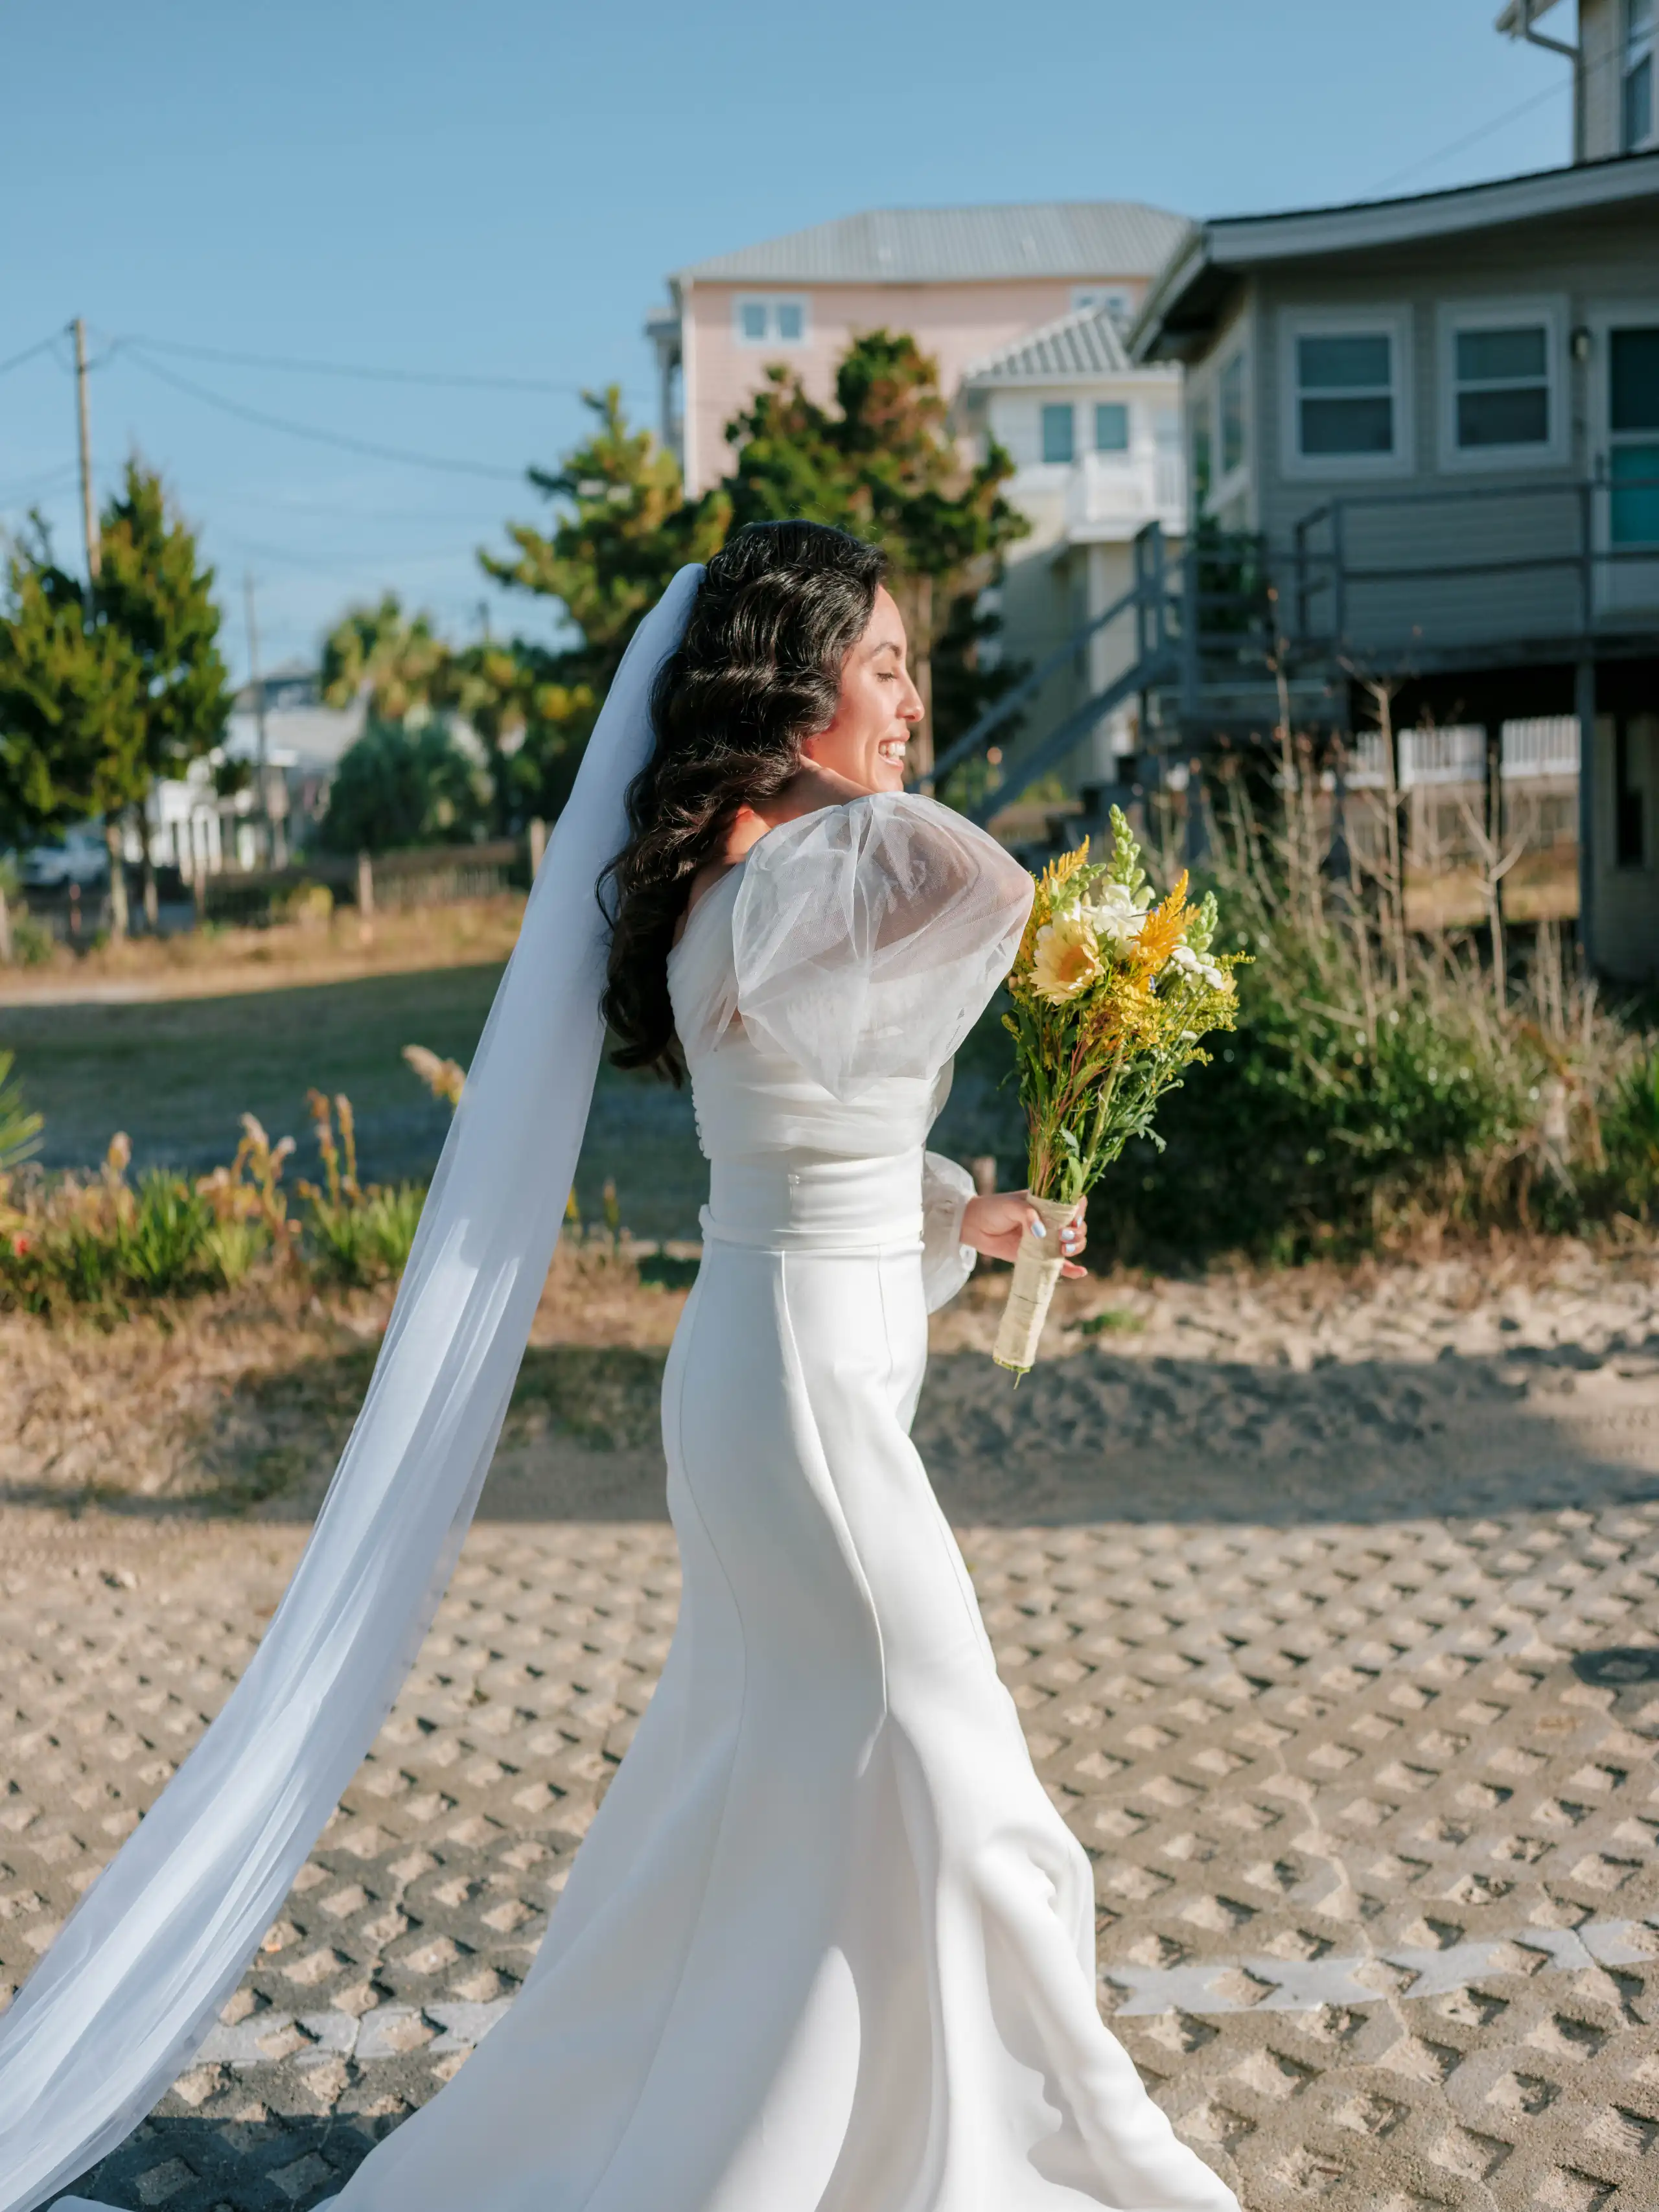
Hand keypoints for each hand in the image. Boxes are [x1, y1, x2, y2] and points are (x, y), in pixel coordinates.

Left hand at [961, 1191, 1087, 1278]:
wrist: (975, 1227)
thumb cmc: (993, 1209)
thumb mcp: (1010, 1206)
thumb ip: (1027, 1215)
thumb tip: (1042, 1233)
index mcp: (1048, 1204)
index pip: (1074, 1204)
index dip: (1080, 1211)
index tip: (1073, 1219)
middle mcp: (1052, 1221)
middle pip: (1078, 1227)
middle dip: (1077, 1232)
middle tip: (1063, 1236)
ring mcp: (1047, 1239)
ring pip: (1073, 1244)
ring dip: (1076, 1247)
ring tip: (1064, 1250)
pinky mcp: (1039, 1256)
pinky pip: (1059, 1264)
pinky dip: (1071, 1269)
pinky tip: (1080, 1272)